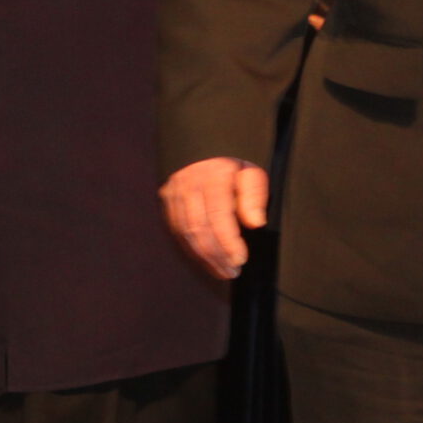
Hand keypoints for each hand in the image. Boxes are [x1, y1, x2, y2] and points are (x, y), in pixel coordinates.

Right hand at [161, 157, 268, 278]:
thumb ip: (255, 197)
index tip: (241, 259)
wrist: (204, 151)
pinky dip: (193, 250)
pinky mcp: (167, 202)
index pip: (218, 215)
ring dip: (205, 257)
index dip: (228, 241)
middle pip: (199, 228)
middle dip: (217, 254)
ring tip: (224, 271)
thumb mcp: (251, 174)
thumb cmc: (234, 169)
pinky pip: (178, 232)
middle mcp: (189, 183)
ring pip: (186, 233)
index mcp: (214, 175)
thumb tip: (255, 223)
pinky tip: (209, 260)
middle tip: (233, 271)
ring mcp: (174, 193)